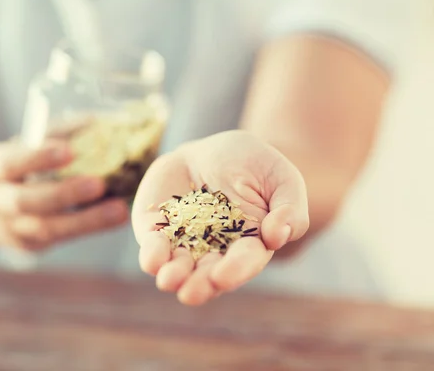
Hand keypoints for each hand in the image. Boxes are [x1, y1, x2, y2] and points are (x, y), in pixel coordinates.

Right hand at [0, 139, 128, 250]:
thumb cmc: (18, 167)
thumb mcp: (25, 145)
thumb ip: (57, 134)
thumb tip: (100, 122)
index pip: (9, 163)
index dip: (37, 158)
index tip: (69, 151)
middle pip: (25, 201)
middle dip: (63, 194)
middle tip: (98, 184)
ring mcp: (12, 228)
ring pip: (47, 228)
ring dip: (86, 221)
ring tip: (119, 210)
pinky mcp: (30, 246)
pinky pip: (60, 239)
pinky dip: (88, 229)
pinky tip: (114, 219)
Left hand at [132, 131, 308, 305]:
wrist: (211, 149)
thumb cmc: (253, 165)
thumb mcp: (281, 178)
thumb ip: (290, 208)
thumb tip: (276, 237)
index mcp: (249, 245)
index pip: (244, 262)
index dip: (234, 271)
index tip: (222, 276)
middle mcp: (215, 251)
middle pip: (207, 273)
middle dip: (199, 285)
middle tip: (190, 293)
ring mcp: (184, 242)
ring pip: (178, 266)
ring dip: (173, 275)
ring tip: (168, 280)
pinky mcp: (157, 230)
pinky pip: (153, 246)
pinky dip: (152, 254)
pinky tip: (152, 259)